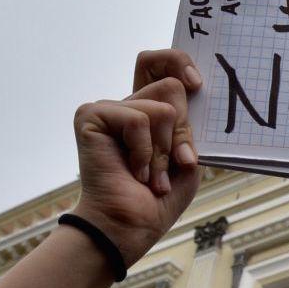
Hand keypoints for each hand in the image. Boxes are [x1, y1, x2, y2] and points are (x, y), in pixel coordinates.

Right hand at [68, 49, 204, 265]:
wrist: (130, 226)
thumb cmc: (158, 197)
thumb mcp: (187, 156)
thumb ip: (189, 122)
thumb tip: (192, 86)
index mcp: (150, 109)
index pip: (162, 63)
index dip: (179, 61)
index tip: (197, 85)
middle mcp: (128, 104)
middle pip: (171, 86)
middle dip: (183, 132)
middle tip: (175, 164)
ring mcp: (109, 109)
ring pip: (163, 106)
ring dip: (165, 150)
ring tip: (150, 176)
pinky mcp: (91, 115)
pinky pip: (139, 119)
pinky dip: (145, 150)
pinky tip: (133, 171)